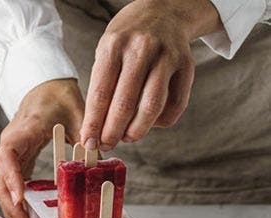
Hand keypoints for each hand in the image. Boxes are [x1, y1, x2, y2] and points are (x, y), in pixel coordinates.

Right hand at [0, 79, 83, 217]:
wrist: (44, 87)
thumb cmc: (58, 96)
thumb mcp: (79, 111)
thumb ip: (88, 134)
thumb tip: (100, 160)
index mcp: (23, 130)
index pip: (8, 154)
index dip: (12, 177)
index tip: (21, 198)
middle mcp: (10, 145)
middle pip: (0, 180)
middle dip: (12, 209)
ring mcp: (10, 156)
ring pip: (1, 187)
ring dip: (12, 212)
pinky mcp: (15, 163)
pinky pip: (9, 187)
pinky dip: (16, 206)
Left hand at [80, 0, 221, 150]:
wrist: (164, 11)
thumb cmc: (127, 40)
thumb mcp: (106, 52)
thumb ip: (102, 87)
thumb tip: (95, 130)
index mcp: (114, 46)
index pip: (100, 93)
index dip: (93, 123)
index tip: (88, 142)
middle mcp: (142, 49)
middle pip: (125, 103)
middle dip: (112, 132)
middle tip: (106, 145)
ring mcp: (167, 57)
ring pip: (152, 106)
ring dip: (137, 130)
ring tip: (127, 138)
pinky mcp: (187, 65)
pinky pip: (176, 104)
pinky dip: (161, 121)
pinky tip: (150, 123)